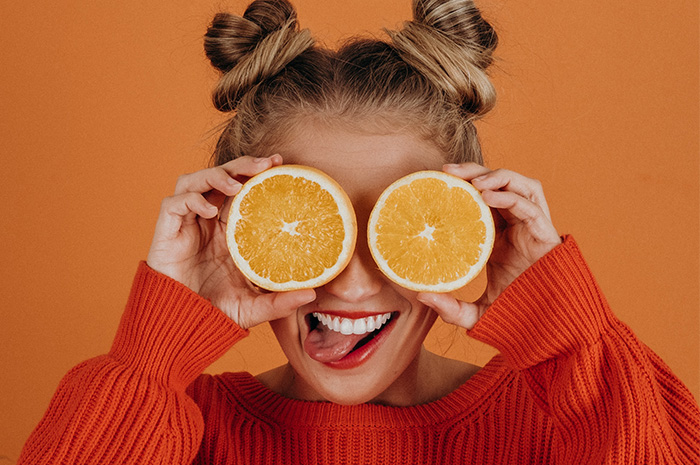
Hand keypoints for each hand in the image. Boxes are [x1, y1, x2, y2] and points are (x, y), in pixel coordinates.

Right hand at [146, 154, 315, 329]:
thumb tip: (312, 295)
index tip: (280, 164)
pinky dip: (191, 200)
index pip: (242, 189)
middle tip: (266, 163)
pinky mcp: (166, 232)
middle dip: (241, 164)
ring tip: (237, 185)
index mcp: (229, 230)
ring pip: (194, 181)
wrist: (181, 327)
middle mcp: (207, 221)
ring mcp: (186, 224)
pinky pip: (174, 204)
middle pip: (221, 177)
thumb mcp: (254, 307)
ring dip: (216, 176)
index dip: (257, 173)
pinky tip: (210, 211)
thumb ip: (280, 301)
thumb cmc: (215, 313)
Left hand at [417, 163, 561, 329]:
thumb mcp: (476, 313)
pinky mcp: (546, 234)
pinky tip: (488, 196)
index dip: (463, 185)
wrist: (548, 329)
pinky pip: (530, 206)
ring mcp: (533, 228)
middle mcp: (516, 226)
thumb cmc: (516, 316)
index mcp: (499, 236)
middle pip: (499, 184)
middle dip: (475, 171)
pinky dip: (509, 196)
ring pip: (520, 185)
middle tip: (448, 171)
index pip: (482, 199)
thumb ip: (451, 308)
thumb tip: (422, 296)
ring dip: (497, 176)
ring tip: (472, 181)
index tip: (437, 180)